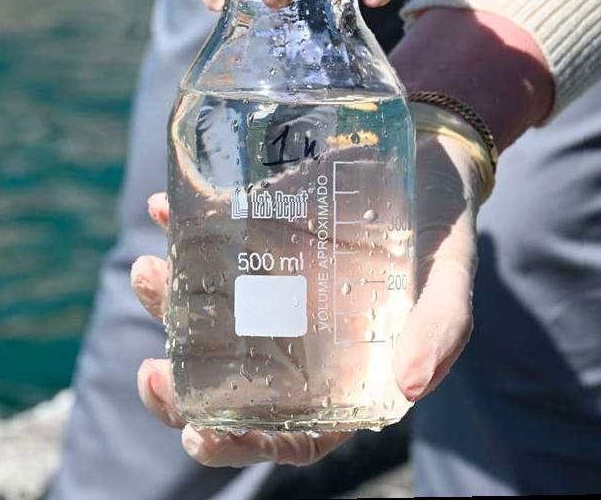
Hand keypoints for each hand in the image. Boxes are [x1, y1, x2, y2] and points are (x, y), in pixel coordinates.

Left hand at [130, 133, 484, 465]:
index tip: (198, 437)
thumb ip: (442, 327)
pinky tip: (161, 208)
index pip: (292, 431)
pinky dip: (180, 226)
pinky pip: (210, 243)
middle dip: (181, 390)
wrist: (431, 155)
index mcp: (346, 371)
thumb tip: (410, 386)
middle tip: (151, 372)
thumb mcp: (453, 276)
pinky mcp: (258, 237)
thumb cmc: (445, 228)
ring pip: (208, 315)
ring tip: (148, 270)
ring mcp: (273, 287)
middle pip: (232, 383)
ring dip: (166, 302)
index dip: (244, 444)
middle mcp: (300, 338)